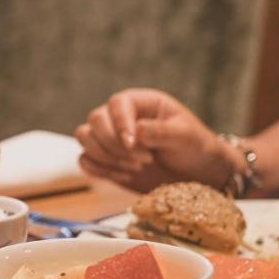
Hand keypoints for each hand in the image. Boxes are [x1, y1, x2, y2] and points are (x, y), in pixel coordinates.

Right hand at [75, 88, 239, 192]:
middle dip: (113, 143)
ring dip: (105, 156)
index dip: (120, 123)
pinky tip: (124, 175)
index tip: (132, 145)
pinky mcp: (104, 159)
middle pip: (95, 120)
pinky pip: (84, 160)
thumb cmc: (194, 147)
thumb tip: (136, 130)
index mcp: (141, 103)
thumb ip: (160, 131)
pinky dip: (99, 170)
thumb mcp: (184, 136)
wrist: (194, 174)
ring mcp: (109, 138)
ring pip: (85, 138)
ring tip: (135, 168)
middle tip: (142, 161)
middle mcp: (120, 116)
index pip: (117, 103)